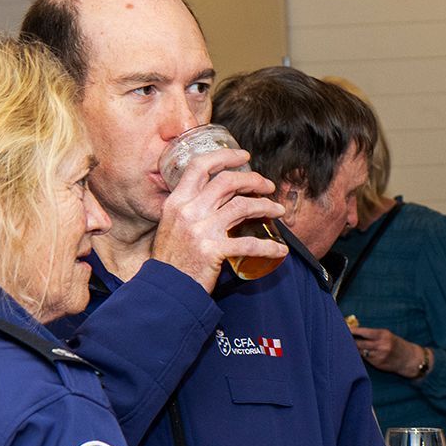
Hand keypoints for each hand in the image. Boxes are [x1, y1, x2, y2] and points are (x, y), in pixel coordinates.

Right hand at [151, 147, 287, 290]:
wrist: (165, 288)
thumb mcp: (172, 225)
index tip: (244, 156)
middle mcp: (188, 211)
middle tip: (268, 186)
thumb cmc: (172, 259)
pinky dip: (269, 247)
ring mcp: (201, 230)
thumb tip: (213, 196)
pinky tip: (280, 250)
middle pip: (227, 182)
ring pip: (243, 206)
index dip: (224, 156)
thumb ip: (189, 208)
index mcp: (177, 201)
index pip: (200, 166)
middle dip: (254, 180)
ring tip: (278, 210)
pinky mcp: (213, 250)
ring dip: (266, 206)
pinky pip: (250, 244)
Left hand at [350, 325, 424, 375]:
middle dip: (350, 341)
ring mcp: (380, 355)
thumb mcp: (387, 335)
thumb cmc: (396, 345)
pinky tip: (361, 354)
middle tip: (341, 338)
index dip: (353, 331)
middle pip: (359, 343)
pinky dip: (362, 356)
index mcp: (384, 334)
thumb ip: (373, 334)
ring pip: (361, 352)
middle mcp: (382, 345)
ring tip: (349, 347)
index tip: (344, 329)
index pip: (364, 332)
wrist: (409, 359)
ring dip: (354, 349)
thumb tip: (356, 332)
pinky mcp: (378, 364)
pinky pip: (366, 359)